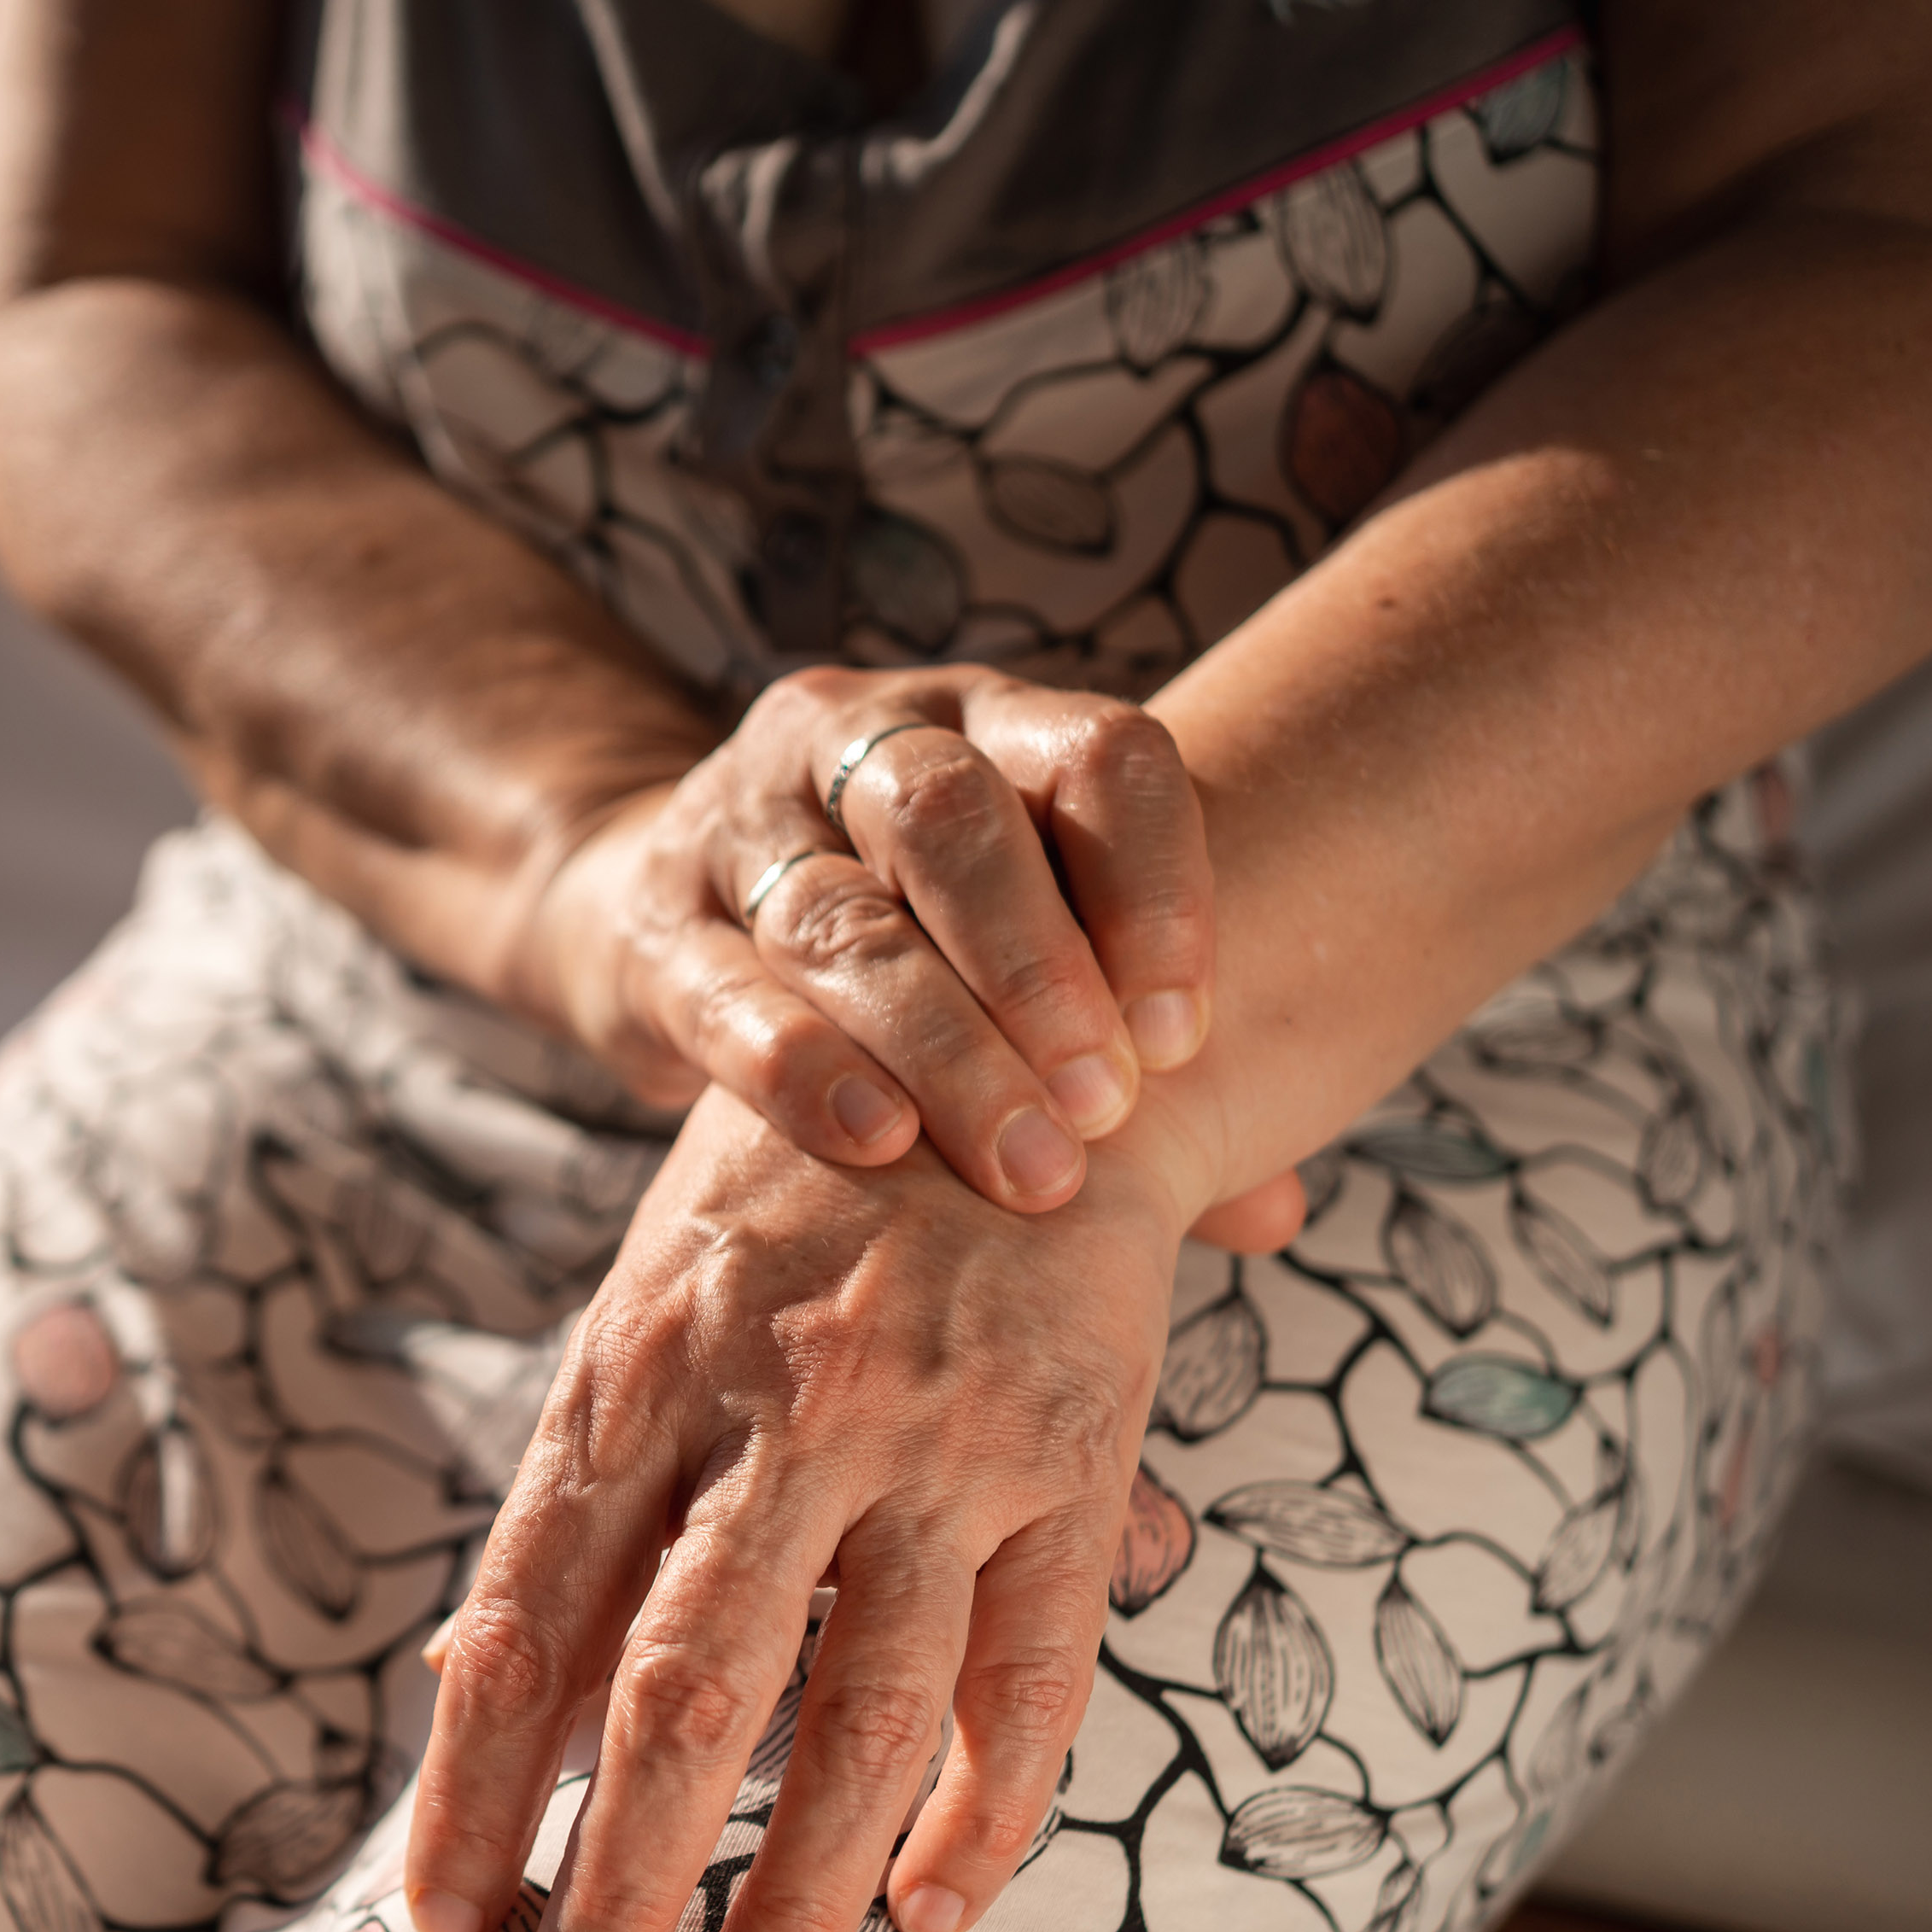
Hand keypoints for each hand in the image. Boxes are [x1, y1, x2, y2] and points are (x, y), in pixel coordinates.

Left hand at [399, 1084, 1214, 1931]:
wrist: (1019, 1040)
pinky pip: (1034, 1673)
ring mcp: (937, 1435)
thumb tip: (472, 1691)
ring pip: (863, 1714)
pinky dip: (985, 1811)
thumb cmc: (797, 1192)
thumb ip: (584, 1490)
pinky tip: (931, 1909)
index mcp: (640, 1360)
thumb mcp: (647, 1295)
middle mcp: (782, 1401)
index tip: (441, 1923)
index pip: (530, 1614)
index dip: (475, 1785)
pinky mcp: (1072, 1459)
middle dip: (621, 1870)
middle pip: (684, 1684)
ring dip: (793, 1892)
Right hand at [515, 666, 1214, 1214]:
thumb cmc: (899, 946)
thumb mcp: (1019, 952)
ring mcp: (741, 822)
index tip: (1186, 1034)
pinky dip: (806, 1069)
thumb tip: (1275, 1210)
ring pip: (845, 916)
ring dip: (947, 1046)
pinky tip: (877, 1142)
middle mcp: (858, 739)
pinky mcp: (656, 924)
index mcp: (986, 721)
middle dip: (1041, 970)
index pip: (1098, 753)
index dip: (1158, 885)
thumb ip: (1136, 1055)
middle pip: (958, 819)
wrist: (659, 914)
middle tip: (1103, 1105)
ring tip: (1022, 1164)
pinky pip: (729, 992)